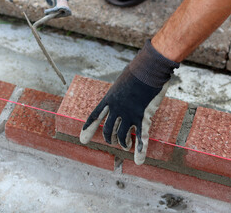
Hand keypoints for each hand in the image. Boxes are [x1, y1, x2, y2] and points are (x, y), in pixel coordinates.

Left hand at [80, 40, 178, 164]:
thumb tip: (122, 92)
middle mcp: (115, 109)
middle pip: (107, 130)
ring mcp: (128, 114)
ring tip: (126, 146)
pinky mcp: (141, 117)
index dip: (88, 128)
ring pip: (121, 136)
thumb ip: (120, 91)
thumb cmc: (136, 71)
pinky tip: (139, 160)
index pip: (95, 116)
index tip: (82, 139)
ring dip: (123, 144)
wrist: (148, 69)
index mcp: (109, 99)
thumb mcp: (122, 81)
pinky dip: (140, 150)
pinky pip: (140, 137)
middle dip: (109, 138)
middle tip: (112, 142)